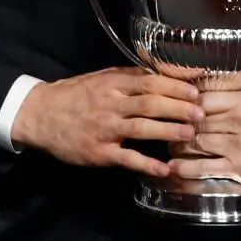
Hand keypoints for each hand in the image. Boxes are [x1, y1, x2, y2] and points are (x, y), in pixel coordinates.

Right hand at [12, 67, 202, 176]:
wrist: (40, 115)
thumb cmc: (77, 94)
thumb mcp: (102, 78)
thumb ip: (131, 76)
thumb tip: (165, 71)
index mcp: (114, 83)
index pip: (149, 82)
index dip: (174, 86)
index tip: (195, 91)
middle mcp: (111, 104)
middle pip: (149, 103)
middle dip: (177, 108)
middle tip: (201, 113)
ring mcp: (104, 129)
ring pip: (140, 128)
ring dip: (167, 131)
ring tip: (189, 135)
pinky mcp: (98, 152)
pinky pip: (125, 158)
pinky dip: (145, 164)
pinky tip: (164, 169)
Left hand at [167, 91, 240, 193]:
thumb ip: (236, 103)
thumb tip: (205, 102)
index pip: (203, 99)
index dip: (185, 103)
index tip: (174, 106)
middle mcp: (238, 122)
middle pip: (196, 122)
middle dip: (177, 126)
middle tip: (165, 128)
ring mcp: (237, 148)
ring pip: (196, 144)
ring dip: (178, 146)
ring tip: (169, 147)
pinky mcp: (238, 170)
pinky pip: (205, 169)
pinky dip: (186, 169)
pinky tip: (173, 169)